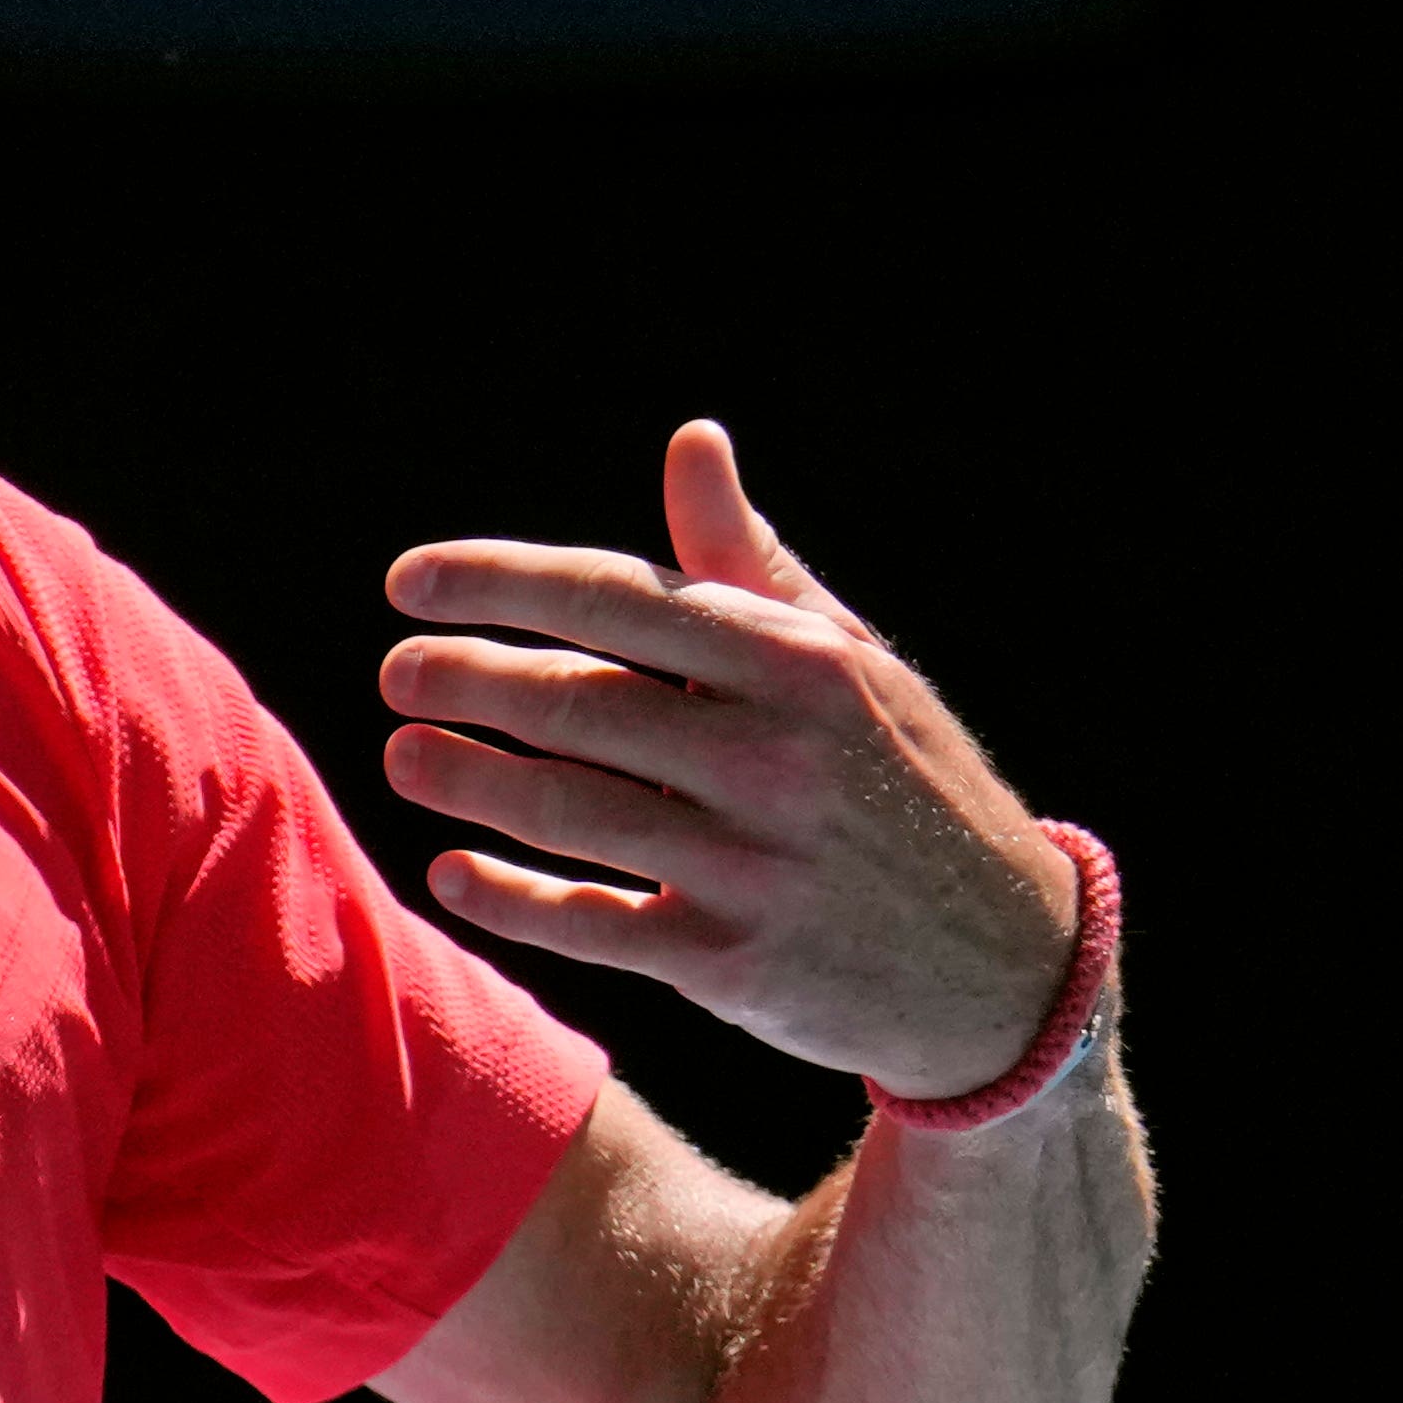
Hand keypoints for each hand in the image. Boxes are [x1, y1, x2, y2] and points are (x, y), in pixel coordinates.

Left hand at [380, 420, 1079, 1099]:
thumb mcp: (846, 663)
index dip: (497, 583)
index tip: (408, 582)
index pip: (615, 600)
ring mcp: (754, 864)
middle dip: (465, 679)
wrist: (1004, 962)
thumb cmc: (897, 780)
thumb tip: (691, 438)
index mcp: (798, 664)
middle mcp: (776, 757)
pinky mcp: (732, 964)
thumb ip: (746, 560)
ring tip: (403, 753)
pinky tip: (448, 870)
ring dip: (464, 777)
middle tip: (398, 672)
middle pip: (575, 703)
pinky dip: (508, 897)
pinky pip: (591, 921)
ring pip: (567, 809)